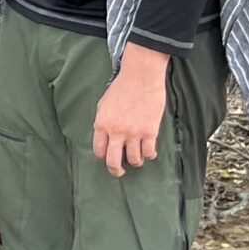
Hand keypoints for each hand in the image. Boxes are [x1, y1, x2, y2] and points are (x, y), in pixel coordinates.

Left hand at [92, 45, 170, 176]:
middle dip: (115, 170)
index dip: (103, 157)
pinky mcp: (150, 132)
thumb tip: (105, 136)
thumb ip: (103, 122)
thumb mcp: (104, 104)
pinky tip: (150, 153)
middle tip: (119, 172)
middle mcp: (116, 132)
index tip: (107, 158)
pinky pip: (149, 152)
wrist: (141, 77)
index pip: (98, 150)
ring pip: (133, 159)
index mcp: (102, 124)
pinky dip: (150, 155)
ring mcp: (133, 133)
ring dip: (135, 162)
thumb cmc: (122, 87)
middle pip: (113, 161)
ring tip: (137, 160)